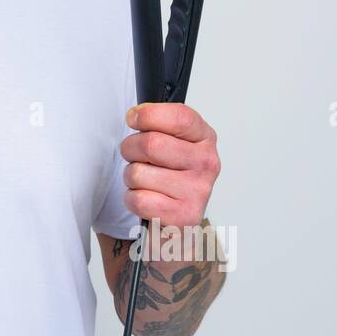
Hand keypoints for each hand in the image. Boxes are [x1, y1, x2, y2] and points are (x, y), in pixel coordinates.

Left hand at [120, 102, 219, 228]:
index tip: (133, 119)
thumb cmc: (169, 175)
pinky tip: (147, 199)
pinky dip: (132, 200)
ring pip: (138, 173)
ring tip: (145, 181)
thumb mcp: (170, 141)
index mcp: (204, 138)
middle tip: (135, 156)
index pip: (179, 117)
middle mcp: (206, 163)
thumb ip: (157, 123)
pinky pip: (139, 199)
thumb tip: (135, 115)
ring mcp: (198, 191)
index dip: (148, 115)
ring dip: (131, 177)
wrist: (176, 220)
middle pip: (151, 144)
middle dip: (130, 149)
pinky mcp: (184, 216)